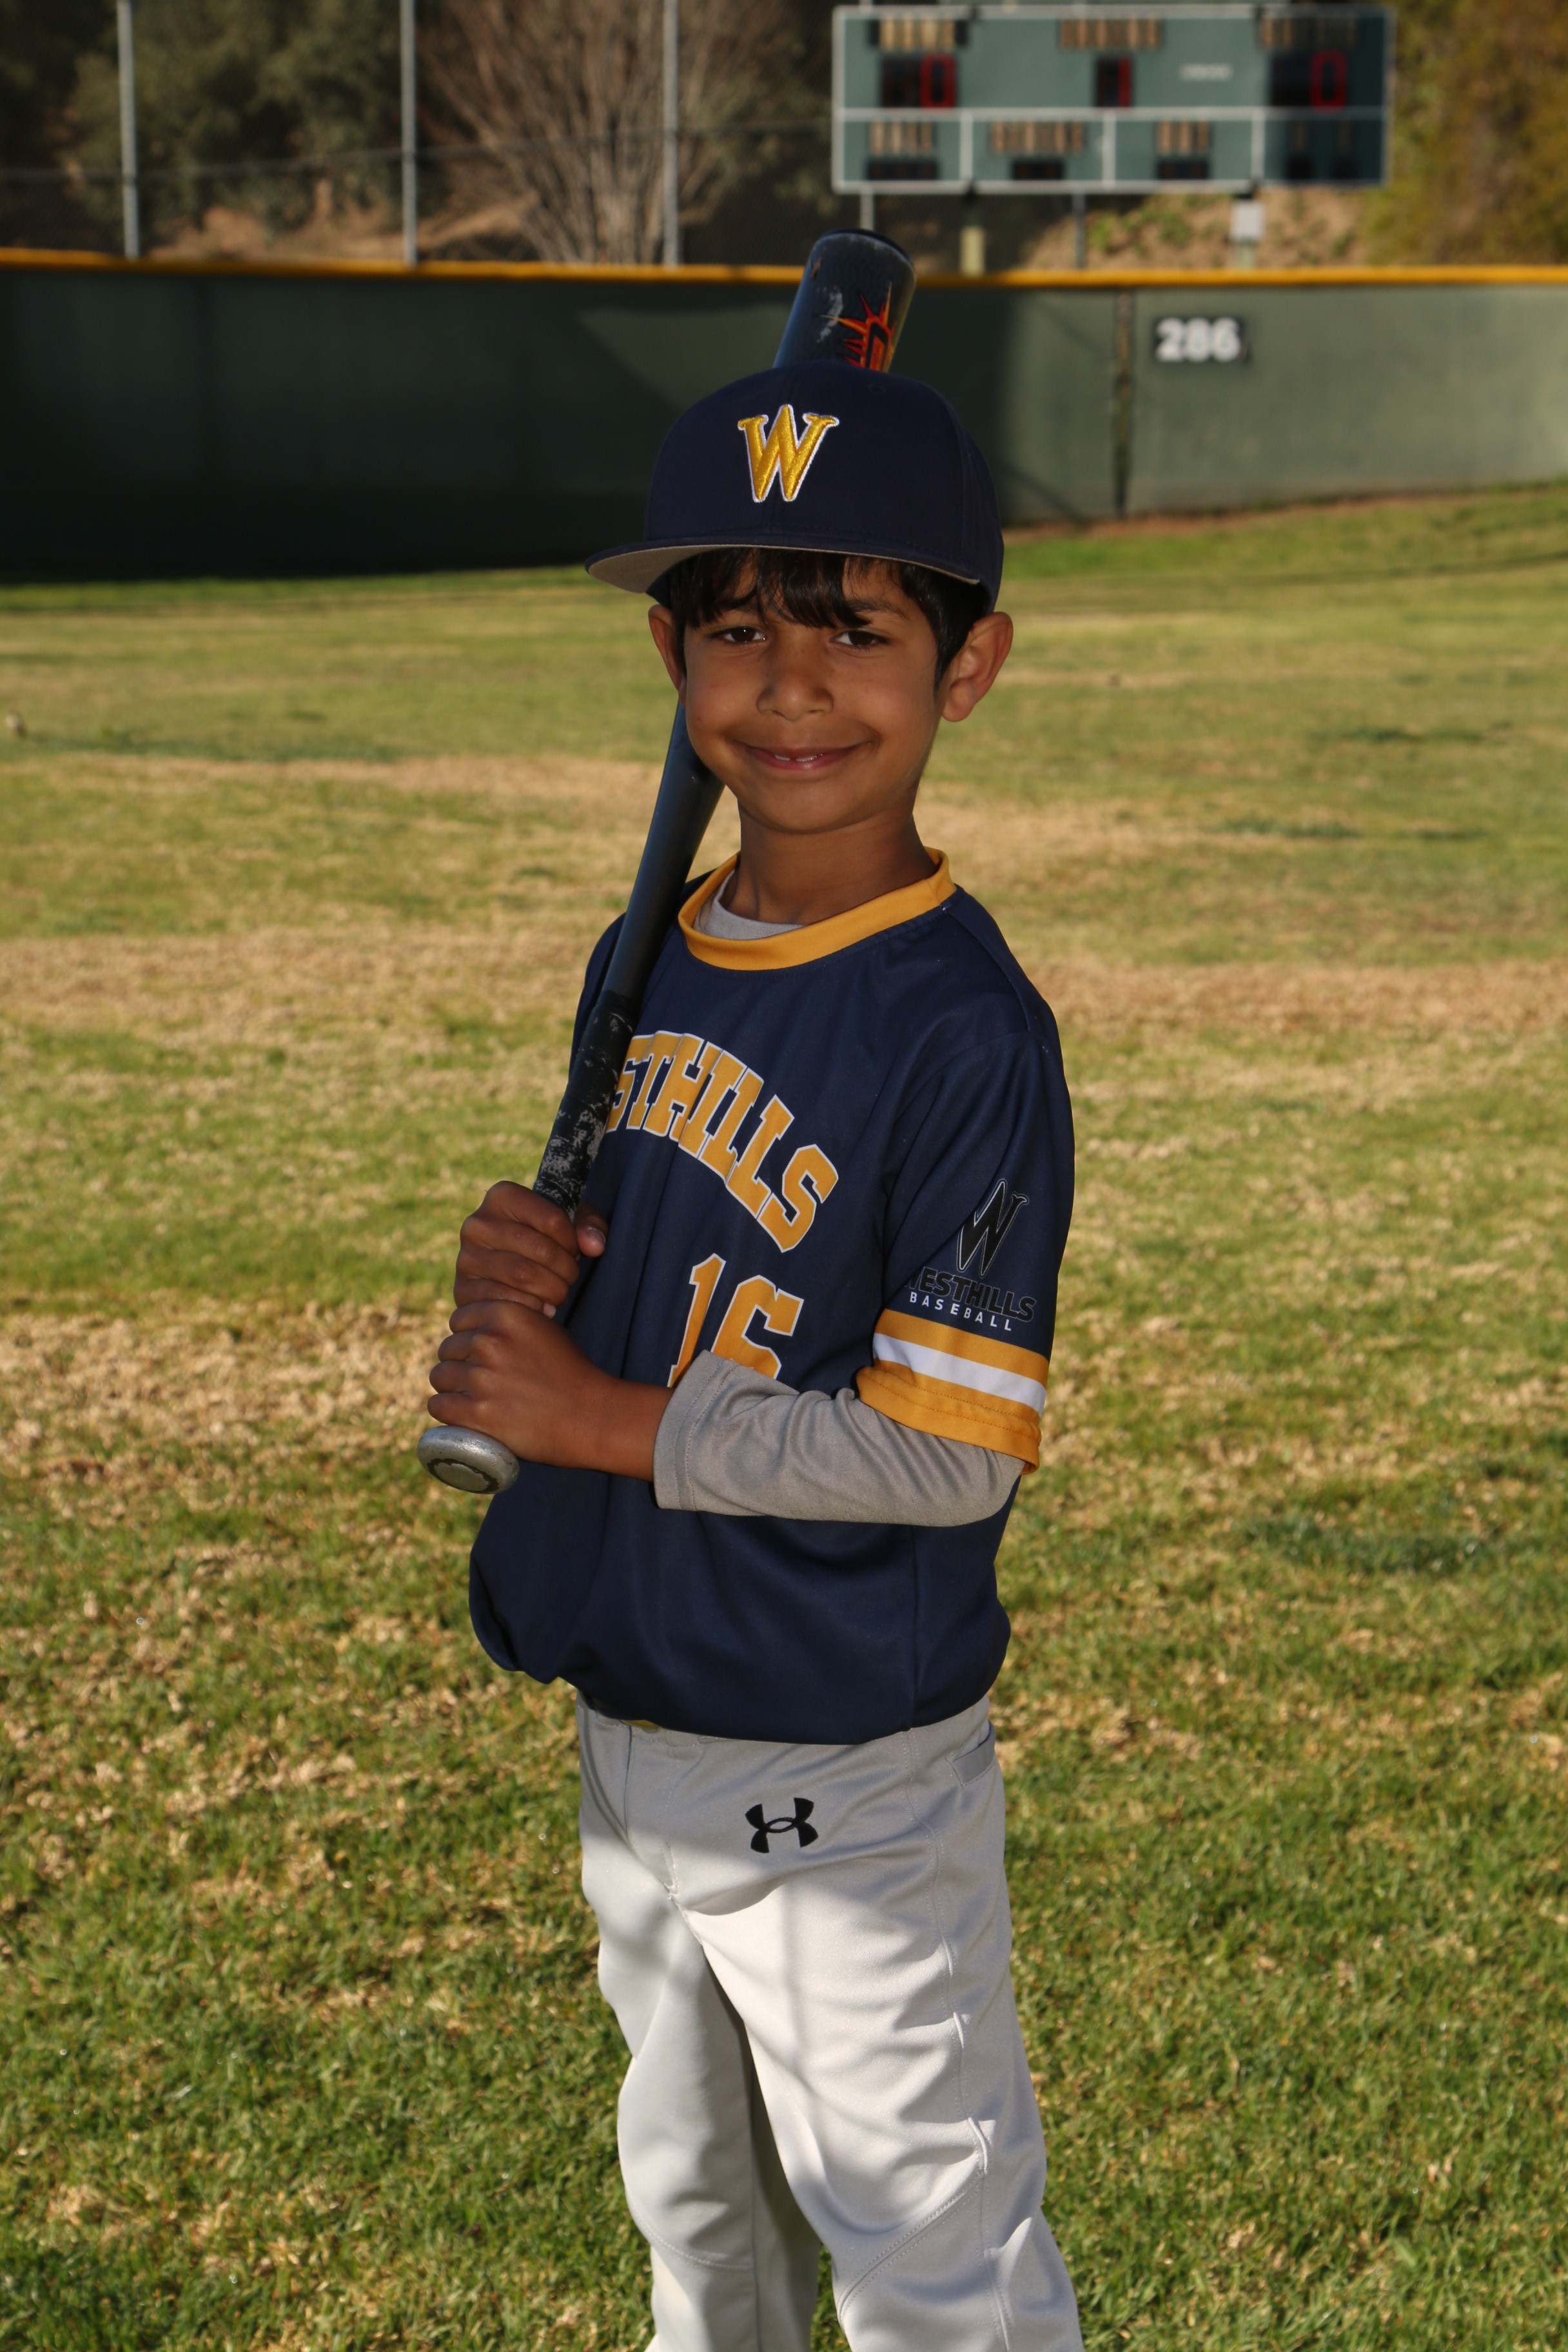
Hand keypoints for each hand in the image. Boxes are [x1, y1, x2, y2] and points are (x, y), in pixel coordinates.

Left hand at [428, 1298, 667, 1477]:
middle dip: (461, 1364)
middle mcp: (489, 1341)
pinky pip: (439, 1406)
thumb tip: (475, 1328)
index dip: (468, 1338)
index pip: (459, 1320)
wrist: (590, 1416)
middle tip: (484, 1382)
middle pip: (448, 1349)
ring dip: (452, 1389)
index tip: (482, 1355)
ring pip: (440, 1377)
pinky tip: (462, 1415)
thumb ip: (508, 1322)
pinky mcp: (476, 1413)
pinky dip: (447, 1412)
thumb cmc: (569, 1373)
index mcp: (504, 1313)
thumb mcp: (542, 1328)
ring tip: (475, 1399)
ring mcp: (481, 1378)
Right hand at [453, 1181, 607, 1315]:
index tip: (574, 1250)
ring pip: (525, 1277)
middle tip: (569, 1278)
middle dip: (566, 1270)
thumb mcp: (568, 1225)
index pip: (553, 1219)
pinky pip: (507, 1302)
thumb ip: (590, 1226)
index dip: (573, 1241)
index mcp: (502, 1196)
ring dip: (553, 1291)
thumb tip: (594, 1245)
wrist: (502, 1276)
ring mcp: (467, 1258)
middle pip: (541, 1250)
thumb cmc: (542, 1243)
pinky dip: (532, 1308)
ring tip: (558, 1293)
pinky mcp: (463, 1290)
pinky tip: (540, 1308)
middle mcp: (477, 1223)